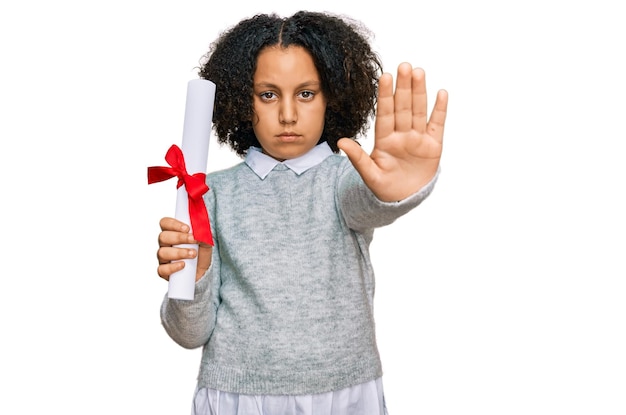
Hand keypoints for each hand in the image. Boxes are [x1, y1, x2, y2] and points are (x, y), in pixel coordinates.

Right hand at [156, 217, 211, 281]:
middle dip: (179, 237)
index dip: (173, 224)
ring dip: (179, 252)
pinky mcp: (164, 271)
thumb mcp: (206, 241)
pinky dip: (172, 267)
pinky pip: (162, 269)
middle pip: (163, 237)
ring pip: (162, 253)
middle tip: (193, 240)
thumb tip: (200, 232)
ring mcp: (163, 258)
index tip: (187, 228)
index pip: (165, 223)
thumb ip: (203, 234)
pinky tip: (183, 265)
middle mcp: (165, 244)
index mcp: (172, 232)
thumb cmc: (201, 252)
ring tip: (193, 254)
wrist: (204, 271)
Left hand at [338, 63, 447, 201]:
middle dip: (403, 87)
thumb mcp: (369, 174)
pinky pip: (437, 124)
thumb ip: (358, 158)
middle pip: (403, 107)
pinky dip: (440, 109)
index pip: (385, 113)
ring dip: (419, 92)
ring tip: (419, 72)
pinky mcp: (433, 145)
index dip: (385, 95)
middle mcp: (401, 134)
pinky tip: (441, 93)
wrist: (402, 199)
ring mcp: (417, 138)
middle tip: (404, 66)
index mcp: (385, 139)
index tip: (385, 77)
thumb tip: (340, 142)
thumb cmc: (383, 186)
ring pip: (419, 111)